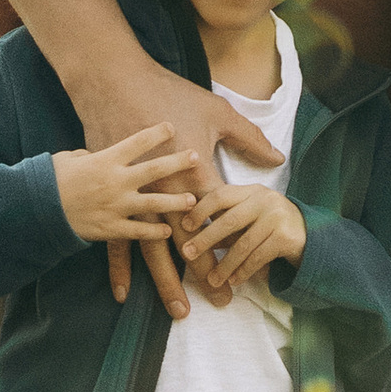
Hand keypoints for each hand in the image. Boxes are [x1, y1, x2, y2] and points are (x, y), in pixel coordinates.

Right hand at [53, 124, 200, 252]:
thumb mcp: (71, 157)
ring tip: (192, 200)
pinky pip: (139, 232)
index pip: (138, 141)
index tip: (172, 126)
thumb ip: (92, 155)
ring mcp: (115, 206)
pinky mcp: (111, 228)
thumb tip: (101, 154)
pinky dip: (155, 232)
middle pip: (155, 170)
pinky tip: (168, 230)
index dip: (157, 133)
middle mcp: (115, 182)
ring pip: (154, 204)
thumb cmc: (50, 179)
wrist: (36, 210)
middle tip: (196, 156)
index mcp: (106, 160)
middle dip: (178, 162)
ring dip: (175, 202)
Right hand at [79, 58, 277, 315]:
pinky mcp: (116, 195)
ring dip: (166, 282)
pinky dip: (120, 268)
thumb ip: (249, 139)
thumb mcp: (217, 112)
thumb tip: (276, 159)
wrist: (114, 82)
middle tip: (220, 302)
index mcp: (195, 175)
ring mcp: (138, 197)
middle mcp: (167, 194)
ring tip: (178, 309)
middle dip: (204, 277)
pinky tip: (124, 293)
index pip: (218, 224)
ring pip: (154, 251)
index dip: (228, 253)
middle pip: (188, 246)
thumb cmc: (168, 94)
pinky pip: (118, 240)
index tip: (240, 276)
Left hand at [179, 184, 306, 303]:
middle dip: (206, 238)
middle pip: (229, 220)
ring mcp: (277, 217)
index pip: (221, 195)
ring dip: (225, 264)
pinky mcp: (286, 237)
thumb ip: (226, 226)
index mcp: (252, 191)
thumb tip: (196, 242)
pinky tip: (234, 281)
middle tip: (188, 253)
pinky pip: (258, 257)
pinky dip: (244, 271)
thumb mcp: (250, 219)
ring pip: (243, 244)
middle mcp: (266, 200)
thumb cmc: (272, 226)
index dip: (200, 210)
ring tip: (212, 280)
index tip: (185, 225)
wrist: (314, 234)